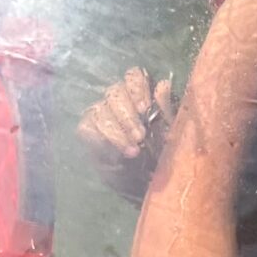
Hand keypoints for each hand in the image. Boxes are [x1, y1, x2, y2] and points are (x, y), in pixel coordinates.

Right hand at [77, 67, 172, 198]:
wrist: (146, 181)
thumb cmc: (160, 152)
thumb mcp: (169, 132)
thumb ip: (166, 108)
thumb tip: (163, 83)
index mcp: (140, 94)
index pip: (132, 76)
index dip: (137, 88)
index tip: (145, 108)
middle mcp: (118, 100)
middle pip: (114, 92)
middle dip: (128, 116)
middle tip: (140, 136)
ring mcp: (100, 113)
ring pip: (100, 110)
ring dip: (116, 131)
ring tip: (132, 150)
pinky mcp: (88, 130)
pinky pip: (86, 128)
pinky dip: (101, 140)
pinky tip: (115, 152)